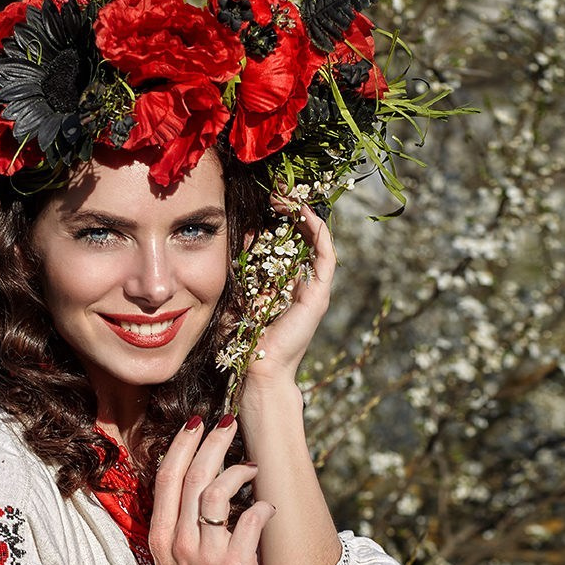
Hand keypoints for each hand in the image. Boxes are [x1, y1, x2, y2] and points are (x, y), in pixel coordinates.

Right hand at [147, 416, 276, 564]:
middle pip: (194, 476)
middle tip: (229, 422)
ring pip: (217, 493)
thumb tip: (196, 477)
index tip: (197, 423)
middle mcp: (181, 541)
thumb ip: (177, 520)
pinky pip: (249, 521)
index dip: (183, 444)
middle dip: (213, 441)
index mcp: (163, 535)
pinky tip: (267, 505)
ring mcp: (207, 555)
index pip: (168, 477)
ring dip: (237, 470)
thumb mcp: (171, 556)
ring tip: (252, 465)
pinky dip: (261, 506)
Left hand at [244, 203, 335, 389]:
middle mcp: (303, 285)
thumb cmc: (243, 341)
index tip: (268, 203)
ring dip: (306, 217)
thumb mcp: (238, 295)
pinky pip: (326, 257)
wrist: (257, 370)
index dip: (282, 221)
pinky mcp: (319, 296)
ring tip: (291, 198)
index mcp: (285, 286)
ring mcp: (314, 290)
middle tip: (280, 193)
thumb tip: (243, 239)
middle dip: (294, 213)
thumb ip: (241, 271)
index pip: (289, 244)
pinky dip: (319, 233)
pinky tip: (306, 214)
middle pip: (305, 239)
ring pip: (318, 243)